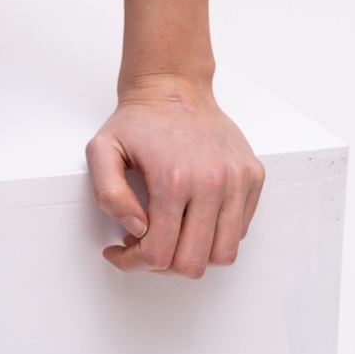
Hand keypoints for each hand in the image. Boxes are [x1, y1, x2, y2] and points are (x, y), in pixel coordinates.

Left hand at [85, 77, 264, 276]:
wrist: (173, 87)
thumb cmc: (138, 121)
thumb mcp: (101, 150)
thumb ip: (109, 194)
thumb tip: (136, 229)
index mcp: (173, 178)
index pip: (160, 253)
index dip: (134, 263)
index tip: (120, 252)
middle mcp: (212, 182)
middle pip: (193, 263)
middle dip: (162, 265)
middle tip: (144, 246)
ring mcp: (237, 180)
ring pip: (223, 254)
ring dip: (193, 256)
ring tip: (170, 236)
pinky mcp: (253, 177)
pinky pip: (240, 230)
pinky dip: (215, 236)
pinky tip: (191, 219)